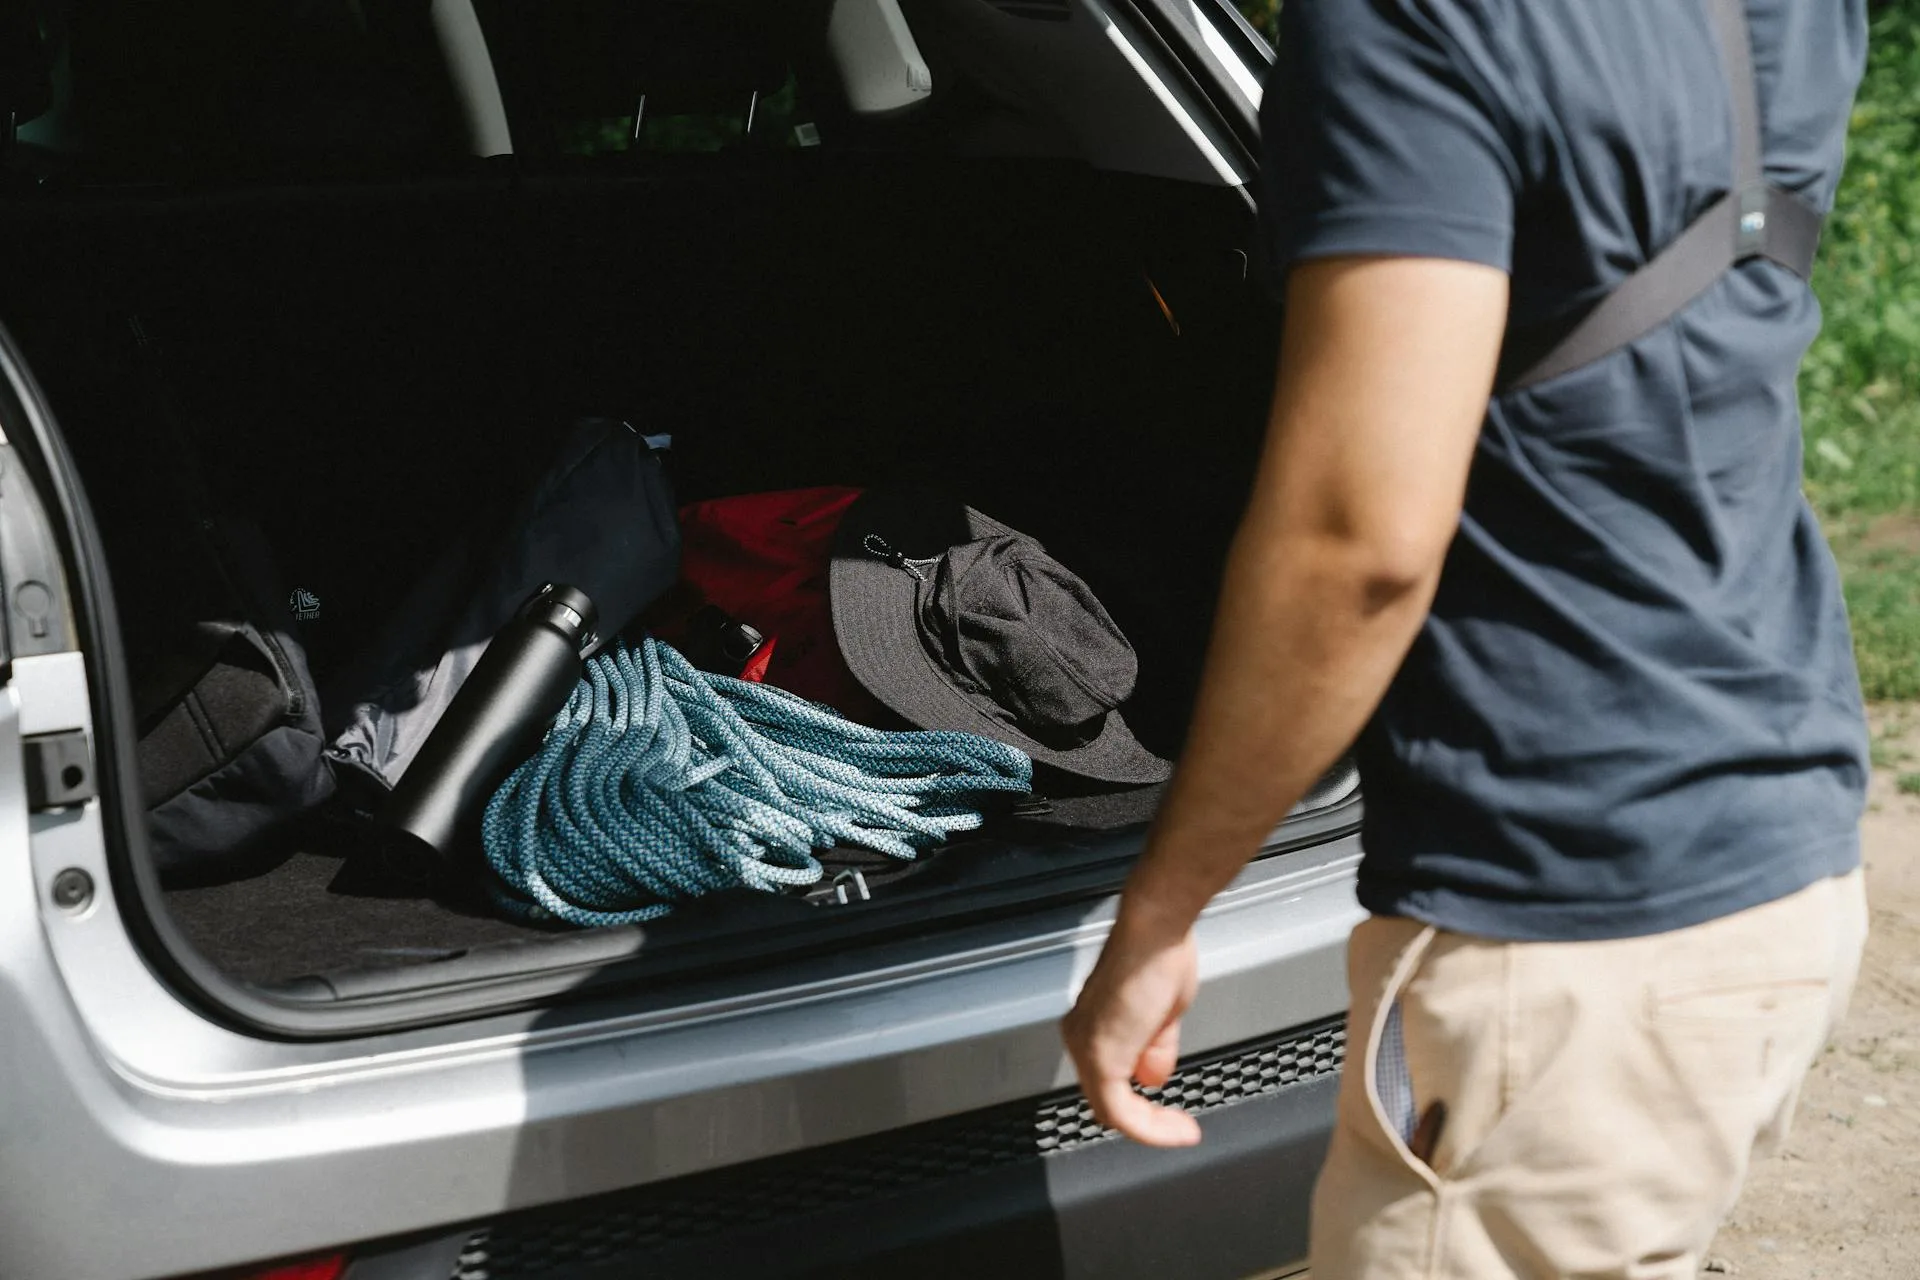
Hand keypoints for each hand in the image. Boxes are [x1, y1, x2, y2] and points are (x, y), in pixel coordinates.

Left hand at [1060, 913, 1201, 1147]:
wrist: (1157, 930)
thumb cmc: (1161, 953)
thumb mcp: (1163, 1013)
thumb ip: (1154, 1049)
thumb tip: (1154, 1080)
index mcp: (1092, 1025)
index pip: (1108, 1083)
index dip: (1142, 1105)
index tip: (1173, 1115)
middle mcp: (1080, 1037)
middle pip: (1107, 1100)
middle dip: (1149, 1120)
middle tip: (1181, 1127)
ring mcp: (1087, 1048)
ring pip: (1113, 1111)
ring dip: (1153, 1128)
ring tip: (1183, 1132)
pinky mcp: (1101, 1057)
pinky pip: (1122, 1112)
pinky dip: (1153, 1129)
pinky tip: (1177, 1129)